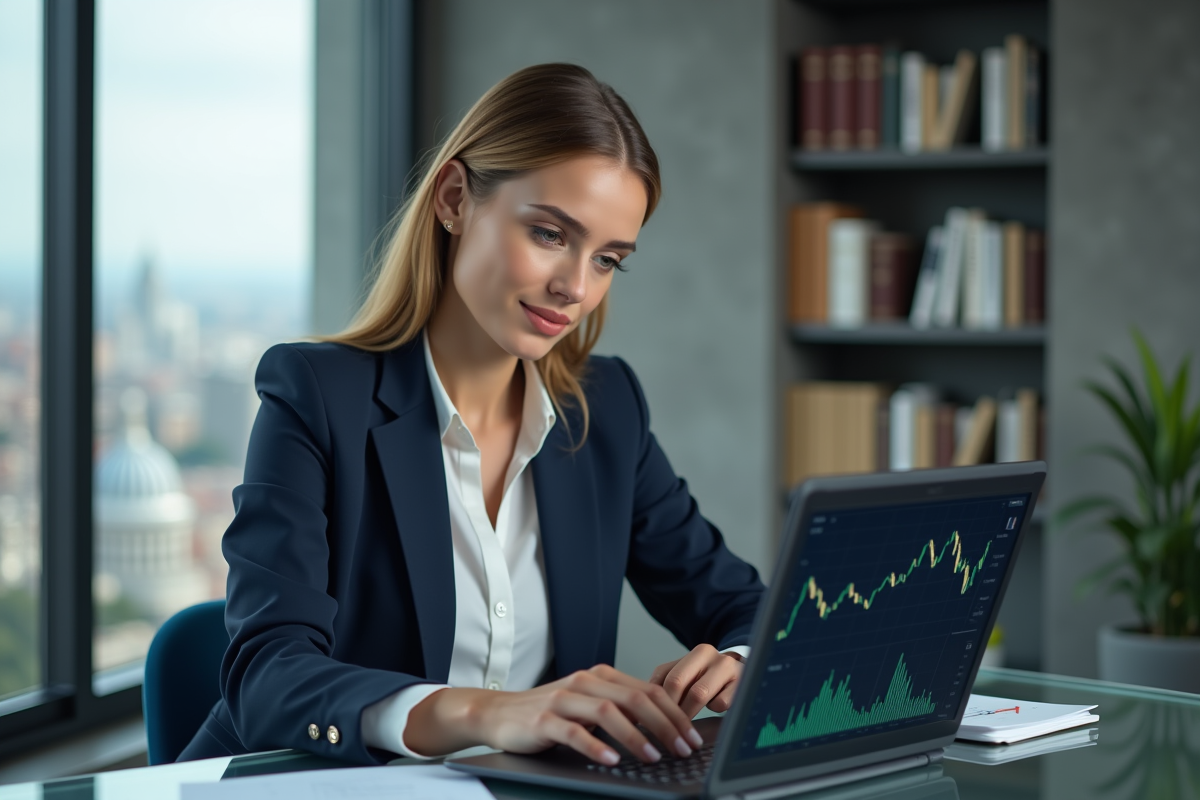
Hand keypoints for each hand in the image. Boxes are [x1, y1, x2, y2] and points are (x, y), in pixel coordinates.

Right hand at [403, 664, 703, 764]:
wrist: (498, 713)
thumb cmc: (548, 714)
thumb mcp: (589, 706)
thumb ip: (620, 710)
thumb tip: (663, 728)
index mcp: (601, 676)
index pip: (649, 689)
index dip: (675, 712)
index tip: (693, 736)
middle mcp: (585, 682)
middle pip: (635, 698)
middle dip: (665, 724)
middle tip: (684, 748)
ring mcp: (564, 699)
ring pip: (608, 711)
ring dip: (636, 735)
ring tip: (655, 756)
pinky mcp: (543, 719)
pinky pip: (573, 731)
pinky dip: (595, 745)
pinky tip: (611, 759)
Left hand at [650, 644, 743, 717]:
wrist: (746, 675)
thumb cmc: (712, 679)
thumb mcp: (690, 673)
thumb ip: (668, 681)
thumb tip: (646, 704)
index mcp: (698, 652)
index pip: (668, 676)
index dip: (658, 699)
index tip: (651, 717)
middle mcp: (712, 656)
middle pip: (678, 682)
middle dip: (669, 707)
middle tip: (665, 725)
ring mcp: (728, 669)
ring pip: (698, 694)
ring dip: (688, 714)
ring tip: (683, 726)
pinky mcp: (742, 685)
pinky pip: (720, 704)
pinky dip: (713, 710)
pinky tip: (713, 710)